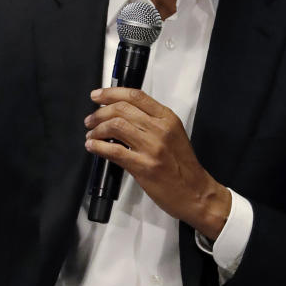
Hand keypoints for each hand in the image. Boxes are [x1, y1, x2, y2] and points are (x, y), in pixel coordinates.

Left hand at [84, 87, 231, 238]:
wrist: (195, 192)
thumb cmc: (183, 166)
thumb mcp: (173, 134)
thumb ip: (151, 122)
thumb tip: (121, 115)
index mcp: (167, 118)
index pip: (136, 96)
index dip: (111, 93)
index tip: (97, 95)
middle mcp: (160, 129)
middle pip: (121, 109)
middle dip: (99, 112)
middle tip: (90, 119)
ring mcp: (152, 147)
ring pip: (115, 126)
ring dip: (97, 129)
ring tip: (91, 135)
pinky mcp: (143, 166)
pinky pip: (113, 151)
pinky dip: (98, 147)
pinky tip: (93, 147)